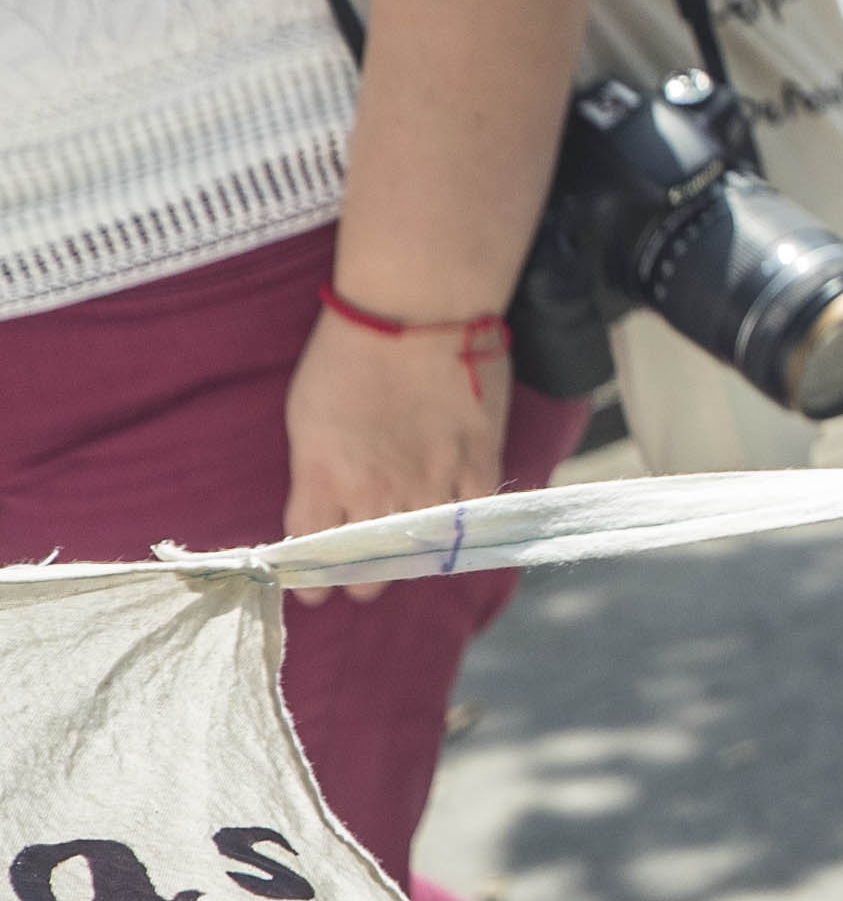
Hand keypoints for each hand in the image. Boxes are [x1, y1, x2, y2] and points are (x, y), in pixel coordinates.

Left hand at [281, 300, 508, 563]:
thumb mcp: (306, 418)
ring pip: (420, 553)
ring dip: (410, 562)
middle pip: (367, 567)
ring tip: (407, 557)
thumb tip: (328, 502)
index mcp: (323, 482)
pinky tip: (454, 528)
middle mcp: (375, 495)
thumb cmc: (348, 353)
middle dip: (362, 580)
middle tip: (364, 577)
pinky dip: (462, 530)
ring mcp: (430, 484)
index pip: (312, 556)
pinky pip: (473, 520)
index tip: (318, 589)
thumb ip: (316, 471)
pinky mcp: (478, 465)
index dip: (315, 580)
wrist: (416, 311)